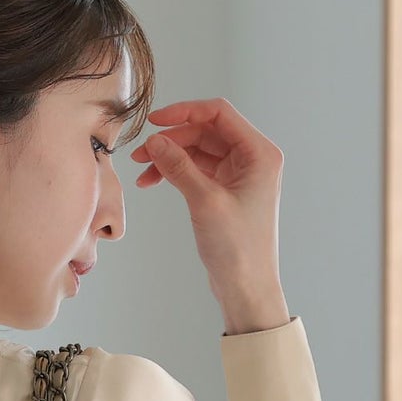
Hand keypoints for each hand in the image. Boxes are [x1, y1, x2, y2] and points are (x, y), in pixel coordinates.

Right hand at [130, 97, 283, 300]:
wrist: (246, 288)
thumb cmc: (238, 248)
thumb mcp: (205, 201)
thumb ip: (179, 167)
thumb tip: (154, 141)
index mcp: (259, 153)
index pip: (219, 114)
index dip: (185, 113)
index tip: (154, 122)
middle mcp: (252, 159)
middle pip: (206, 132)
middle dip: (172, 140)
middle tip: (141, 154)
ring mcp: (239, 175)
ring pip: (198, 152)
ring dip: (170, 157)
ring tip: (142, 170)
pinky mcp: (226, 192)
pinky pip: (197, 171)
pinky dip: (176, 173)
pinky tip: (153, 181)